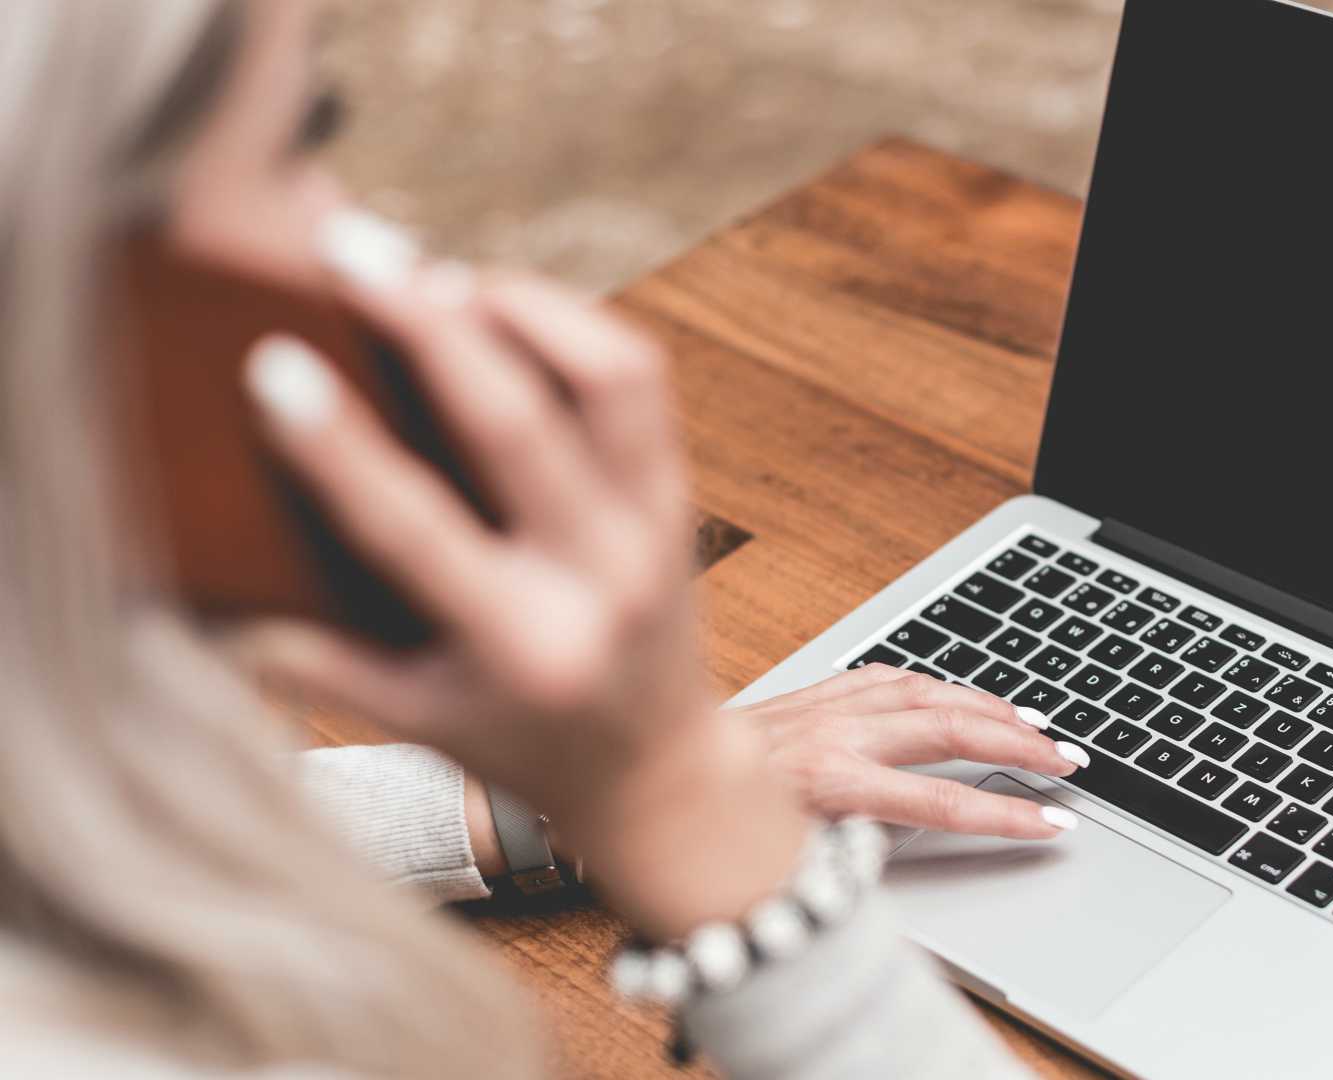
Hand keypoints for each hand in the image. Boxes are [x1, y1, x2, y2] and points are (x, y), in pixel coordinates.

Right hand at [228, 212, 811, 934]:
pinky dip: (573, 326)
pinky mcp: (680, 494)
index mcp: (518, 644)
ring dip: (522, 306)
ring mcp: (654, 529)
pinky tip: (502, 305)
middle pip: (517, 425)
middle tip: (353, 252)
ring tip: (435, 275)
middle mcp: (597, 579)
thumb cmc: (520, 741)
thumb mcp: (414, 721)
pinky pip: (641, 383)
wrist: (658, 771)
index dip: (338, 444)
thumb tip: (195, 605)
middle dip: (429, 325)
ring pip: (612, 378)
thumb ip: (315, 665)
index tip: (272, 364)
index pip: (415, 528)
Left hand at [735, 665, 1087, 838]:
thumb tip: (897, 850)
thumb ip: (844, 853)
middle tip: (1069, 759)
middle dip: (1018, 743)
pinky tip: (955, 692)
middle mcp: (836, 733)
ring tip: (1034, 723)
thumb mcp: (779, 855)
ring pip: (927, 692)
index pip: (942, 800)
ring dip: (988, 705)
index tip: (1052, 823)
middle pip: (950, 730)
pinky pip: (887, 676)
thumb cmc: (704, 824)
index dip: (1005, 814)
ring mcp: (826, 705)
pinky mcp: (814, 690)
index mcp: (831, 781)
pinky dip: (932, 682)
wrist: (646, 766)